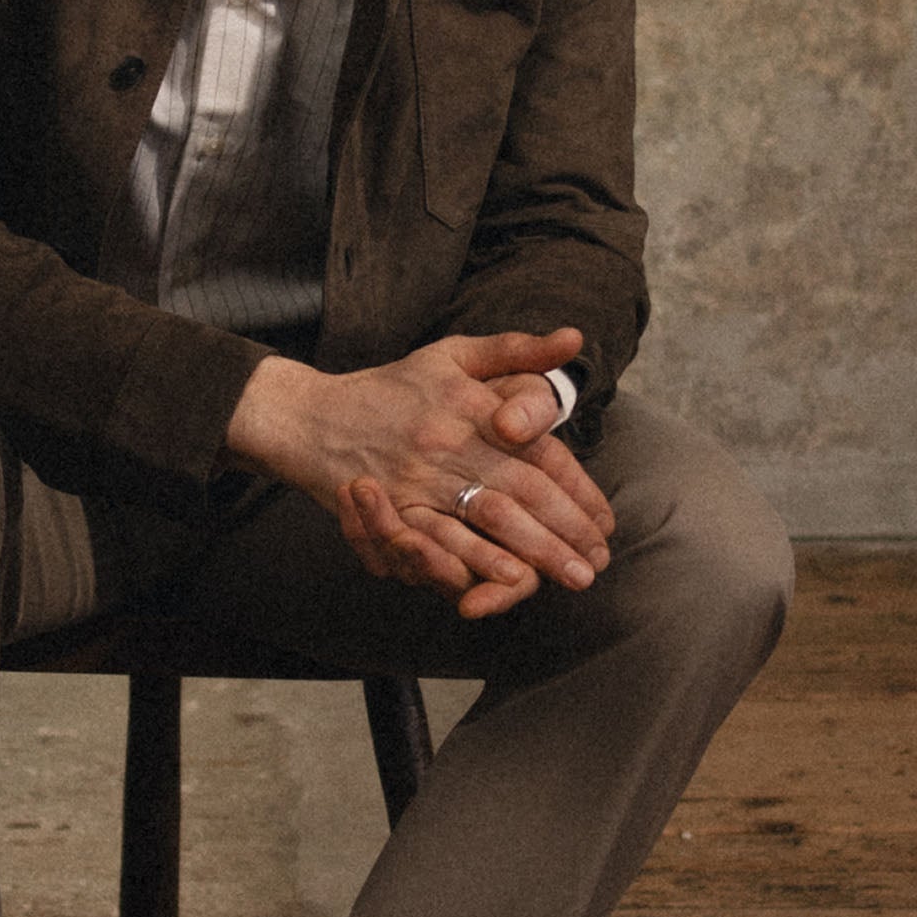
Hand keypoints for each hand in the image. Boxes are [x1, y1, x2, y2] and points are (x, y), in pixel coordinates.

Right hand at [226, 328, 615, 619]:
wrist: (311, 417)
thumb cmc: (393, 387)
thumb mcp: (454, 355)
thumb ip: (516, 351)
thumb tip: (574, 337)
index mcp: (470, 404)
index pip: (538, 450)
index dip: (577, 488)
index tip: (605, 522)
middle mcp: (448, 439)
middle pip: (522, 489)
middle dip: (567, 530)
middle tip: (599, 562)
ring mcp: (418, 476)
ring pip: (487, 516)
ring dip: (534, 550)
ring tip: (571, 576)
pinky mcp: (392, 506)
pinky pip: (441, 538)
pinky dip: (476, 559)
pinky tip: (508, 579)